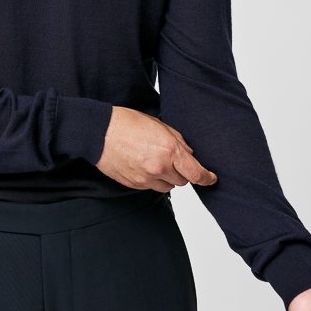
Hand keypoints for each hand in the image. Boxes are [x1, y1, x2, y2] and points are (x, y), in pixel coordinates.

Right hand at [95, 106, 217, 191]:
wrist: (98, 132)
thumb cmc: (126, 123)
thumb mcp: (158, 124)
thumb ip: (178, 140)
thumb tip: (189, 154)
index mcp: (169, 150)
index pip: (195, 173)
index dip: (207, 178)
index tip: (211, 179)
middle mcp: (159, 167)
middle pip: (183, 181)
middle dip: (182, 172)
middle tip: (173, 159)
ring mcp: (146, 178)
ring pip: (168, 186)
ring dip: (167, 177)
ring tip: (155, 161)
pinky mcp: (134, 184)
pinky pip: (151, 187)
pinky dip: (152, 179)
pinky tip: (143, 164)